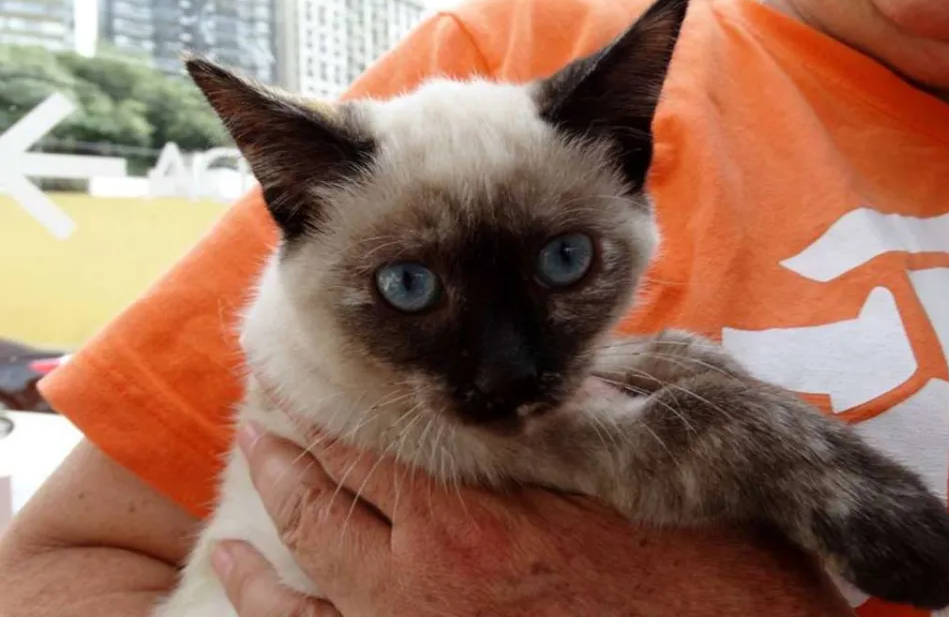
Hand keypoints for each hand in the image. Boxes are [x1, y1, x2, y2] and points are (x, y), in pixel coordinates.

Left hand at [213, 422, 853, 616]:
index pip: (358, 450)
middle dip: (280, 453)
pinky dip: (280, 609)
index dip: (313, 410)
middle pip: (317, 508)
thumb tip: (529, 367)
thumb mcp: (626, 451)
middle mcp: (426, 585)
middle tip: (261, 410)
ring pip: (305, 583)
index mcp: (470, 518)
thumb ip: (563, 402)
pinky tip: (247, 578)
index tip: (289, 376)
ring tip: (253, 468)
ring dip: (266, 525)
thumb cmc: (690, 547)